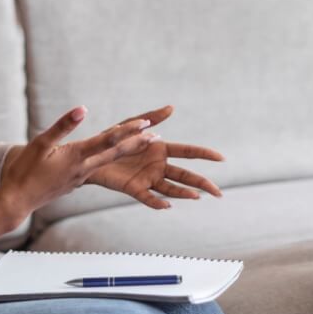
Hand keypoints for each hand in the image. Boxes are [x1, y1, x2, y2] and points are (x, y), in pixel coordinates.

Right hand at [0, 106, 161, 226]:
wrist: (16, 201)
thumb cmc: (24, 171)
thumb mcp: (40, 143)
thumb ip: (63, 126)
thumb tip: (83, 108)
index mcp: (76, 157)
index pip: (107, 141)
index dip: (128, 131)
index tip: (146, 123)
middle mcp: (83, 169)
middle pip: (115, 154)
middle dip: (137, 144)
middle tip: (158, 136)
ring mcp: (81, 177)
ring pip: (109, 162)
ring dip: (127, 151)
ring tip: (143, 143)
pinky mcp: (76, 181)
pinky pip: (98, 169)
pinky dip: (110, 160)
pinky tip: (112, 156)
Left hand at [87, 105, 224, 209]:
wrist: (90, 154)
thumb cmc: (113, 138)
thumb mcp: (132, 124)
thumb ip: (152, 117)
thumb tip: (172, 107)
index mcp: (161, 150)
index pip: (188, 152)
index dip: (204, 154)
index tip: (221, 158)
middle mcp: (158, 166)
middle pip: (185, 175)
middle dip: (202, 183)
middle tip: (218, 192)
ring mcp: (147, 178)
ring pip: (171, 188)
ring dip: (183, 193)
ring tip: (196, 197)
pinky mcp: (134, 188)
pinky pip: (147, 197)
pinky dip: (157, 203)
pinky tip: (167, 206)